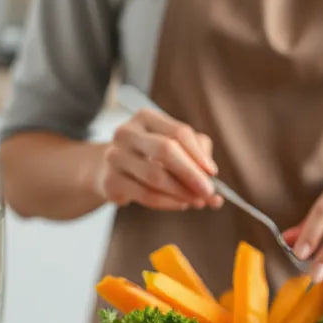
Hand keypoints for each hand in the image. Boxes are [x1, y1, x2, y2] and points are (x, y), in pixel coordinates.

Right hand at [96, 108, 222, 210]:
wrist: (109, 170)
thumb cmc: (149, 156)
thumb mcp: (174, 146)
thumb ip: (197, 156)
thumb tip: (213, 181)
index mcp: (146, 118)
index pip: (178, 132)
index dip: (198, 154)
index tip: (213, 173)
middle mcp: (127, 132)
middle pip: (165, 150)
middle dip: (191, 173)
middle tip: (208, 191)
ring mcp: (115, 156)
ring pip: (155, 176)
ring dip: (182, 192)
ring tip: (198, 201)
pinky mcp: (110, 181)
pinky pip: (146, 194)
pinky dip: (168, 202)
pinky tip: (181, 204)